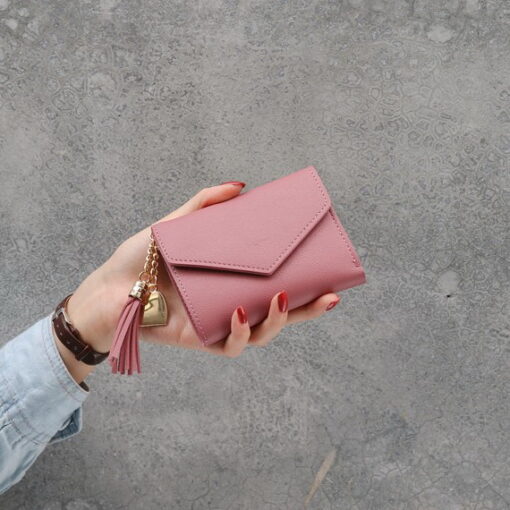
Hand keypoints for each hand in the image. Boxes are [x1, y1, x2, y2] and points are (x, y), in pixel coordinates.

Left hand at [65, 181, 341, 361]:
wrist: (109, 287)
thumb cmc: (142, 258)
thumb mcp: (177, 224)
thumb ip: (205, 203)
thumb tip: (241, 186)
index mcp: (233, 280)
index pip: (277, 285)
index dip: (307, 285)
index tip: (330, 274)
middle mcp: (232, 304)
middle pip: (281, 314)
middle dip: (310, 309)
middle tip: (331, 295)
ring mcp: (219, 324)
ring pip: (262, 334)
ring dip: (278, 321)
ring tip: (279, 299)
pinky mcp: (202, 340)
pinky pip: (230, 346)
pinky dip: (239, 333)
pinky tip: (238, 313)